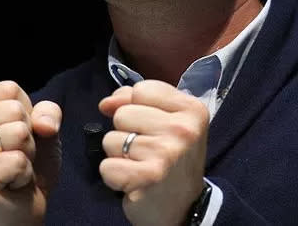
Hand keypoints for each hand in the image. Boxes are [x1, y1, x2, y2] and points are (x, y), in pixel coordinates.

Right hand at [0, 81, 61, 225]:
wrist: (26, 207)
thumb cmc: (30, 165)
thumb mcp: (44, 128)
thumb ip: (47, 112)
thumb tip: (42, 124)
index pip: (8, 89)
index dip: (27, 111)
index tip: (19, 135)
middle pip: (15, 109)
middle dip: (29, 135)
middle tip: (18, 155)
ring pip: (19, 133)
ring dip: (28, 154)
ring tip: (15, 168)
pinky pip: (18, 160)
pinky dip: (25, 174)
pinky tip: (12, 182)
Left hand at [98, 80, 209, 225]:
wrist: (184, 208)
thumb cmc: (171, 160)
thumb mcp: (166, 121)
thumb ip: (135, 101)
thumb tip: (106, 103)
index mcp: (191, 109)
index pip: (140, 89)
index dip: (134, 106)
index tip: (147, 125)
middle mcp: (183, 129)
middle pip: (123, 113)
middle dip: (126, 132)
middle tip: (146, 151)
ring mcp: (166, 153)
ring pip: (111, 139)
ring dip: (119, 155)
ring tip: (140, 165)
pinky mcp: (149, 177)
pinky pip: (107, 166)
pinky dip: (113, 176)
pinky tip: (132, 180)